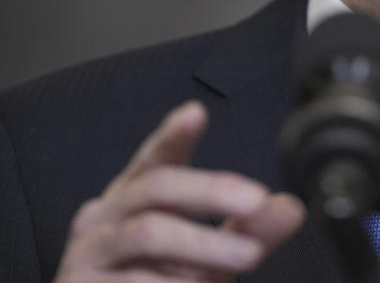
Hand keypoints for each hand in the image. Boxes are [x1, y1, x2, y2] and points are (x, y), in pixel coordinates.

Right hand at [54, 101, 304, 281]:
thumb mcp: (212, 258)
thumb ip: (249, 232)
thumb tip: (291, 208)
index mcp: (136, 197)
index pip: (155, 158)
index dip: (173, 135)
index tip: (196, 112)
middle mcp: (105, 216)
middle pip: (156, 186)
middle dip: (211, 191)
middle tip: (257, 202)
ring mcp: (88, 251)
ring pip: (148, 233)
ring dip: (205, 245)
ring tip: (249, 255)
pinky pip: (134, 282)